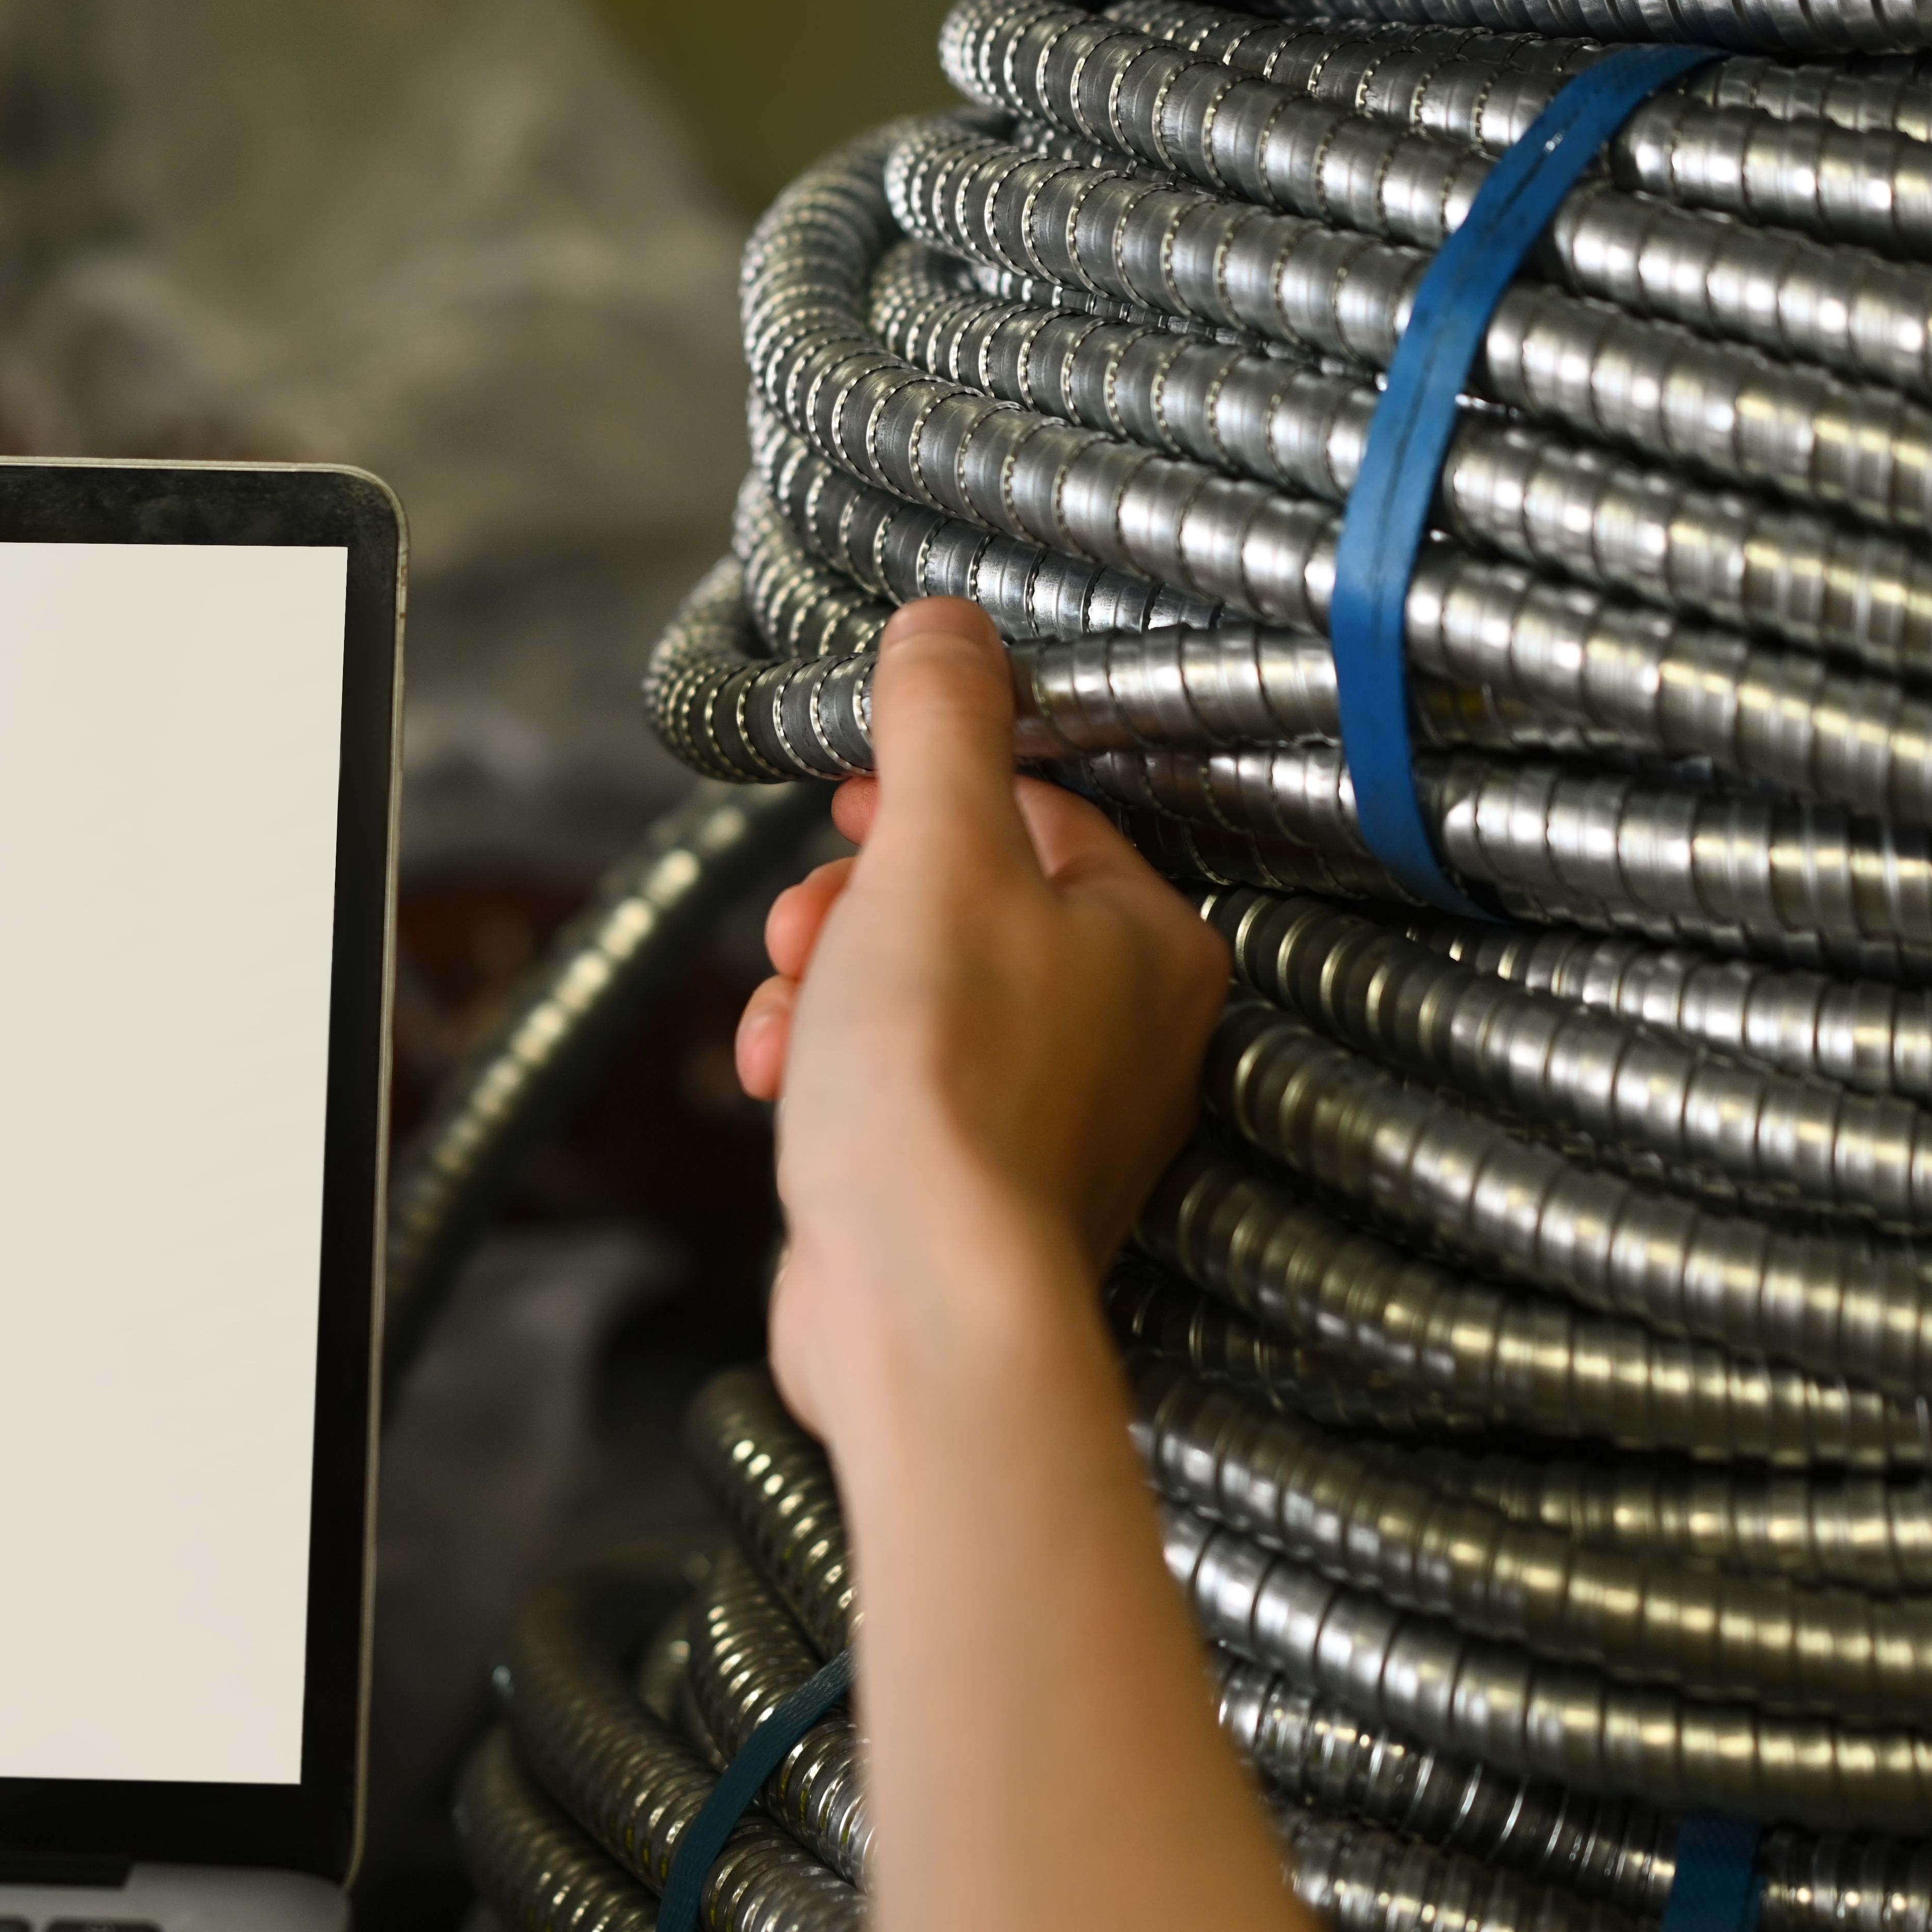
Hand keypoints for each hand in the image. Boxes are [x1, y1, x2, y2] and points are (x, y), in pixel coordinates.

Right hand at [735, 598, 1224, 1440]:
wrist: (921, 1303)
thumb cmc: (946, 1089)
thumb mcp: (935, 854)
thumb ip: (942, 726)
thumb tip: (948, 628)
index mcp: (1149, 944)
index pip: (1042, 815)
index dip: (929, 795)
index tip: (858, 804)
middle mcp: (1121, 1035)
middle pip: (968, 907)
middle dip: (858, 902)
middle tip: (808, 921)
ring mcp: (1047, 1121)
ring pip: (915, 998)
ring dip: (825, 986)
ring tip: (786, 1014)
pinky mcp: (973, 1190)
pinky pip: (893, 1092)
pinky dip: (826, 1074)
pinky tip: (782, 1087)